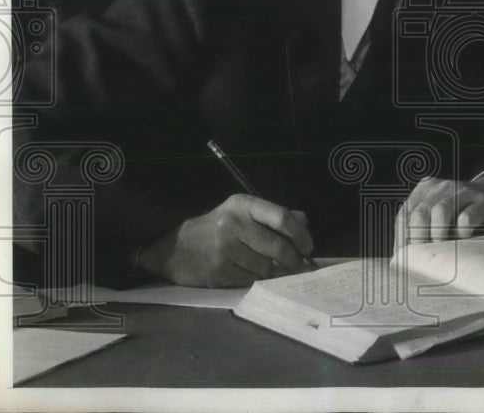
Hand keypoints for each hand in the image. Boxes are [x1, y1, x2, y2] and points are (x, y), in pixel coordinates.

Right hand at [136, 194, 315, 286]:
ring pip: (266, 266)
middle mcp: (234, 223)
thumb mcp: (241, 213)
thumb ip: (273, 215)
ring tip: (269, 268)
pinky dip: (257, 279)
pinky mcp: (218, 270)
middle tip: (302, 266)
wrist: (174, 249)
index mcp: (243, 204)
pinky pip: (251, 279)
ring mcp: (224, 248)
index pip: (281, 217)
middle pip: (277, 245)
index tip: (309, 246)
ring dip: (273, 271)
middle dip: (294, 259)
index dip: (300, 234)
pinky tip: (251, 274)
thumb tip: (304, 223)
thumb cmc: (216, 229)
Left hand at [393, 177, 483, 253]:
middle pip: (419, 214)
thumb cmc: (464, 212)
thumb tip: (406, 262)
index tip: (403, 262)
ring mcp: (462, 191)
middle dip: (418, 241)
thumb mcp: (442, 215)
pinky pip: (466, 218)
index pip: (404, 216)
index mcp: (424, 190)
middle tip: (423, 261)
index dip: (401, 240)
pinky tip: (463, 241)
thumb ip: (424, 229)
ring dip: (438, 237)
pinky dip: (461, 233)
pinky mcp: (483, 200)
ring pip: (441, 212)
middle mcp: (440, 187)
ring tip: (442, 253)